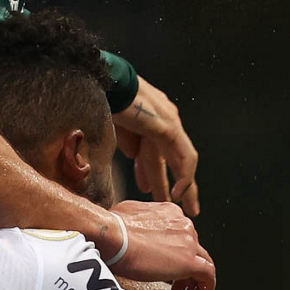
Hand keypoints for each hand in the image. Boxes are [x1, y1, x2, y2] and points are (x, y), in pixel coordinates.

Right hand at [109, 200, 214, 289]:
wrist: (112, 236)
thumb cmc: (111, 229)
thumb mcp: (126, 217)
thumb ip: (137, 224)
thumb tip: (129, 233)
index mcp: (169, 212)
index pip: (182, 236)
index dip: (176, 256)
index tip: (166, 270)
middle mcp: (183, 223)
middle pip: (194, 251)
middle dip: (185, 272)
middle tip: (175, 289)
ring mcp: (189, 242)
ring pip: (203, 265)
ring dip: (193, 285)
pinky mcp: (190, 261)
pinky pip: (208, 277)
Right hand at [114, 75, 198, 216]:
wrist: (105, 83)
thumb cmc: (104, 100)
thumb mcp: (115, 128)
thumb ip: (127, 141)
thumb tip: (132, 154)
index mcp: (148, 120)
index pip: (154, 152)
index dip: (152, 172)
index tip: (149, 189)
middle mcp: (164, 120)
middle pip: (172, 158)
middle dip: (175, 182)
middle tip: (179, 203)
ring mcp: (170, 123)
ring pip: (181, 161)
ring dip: (183, 185)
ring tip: (185, 205)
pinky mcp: (170, 128)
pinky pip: (184, 158)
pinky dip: (183, 177)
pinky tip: (179, 193)